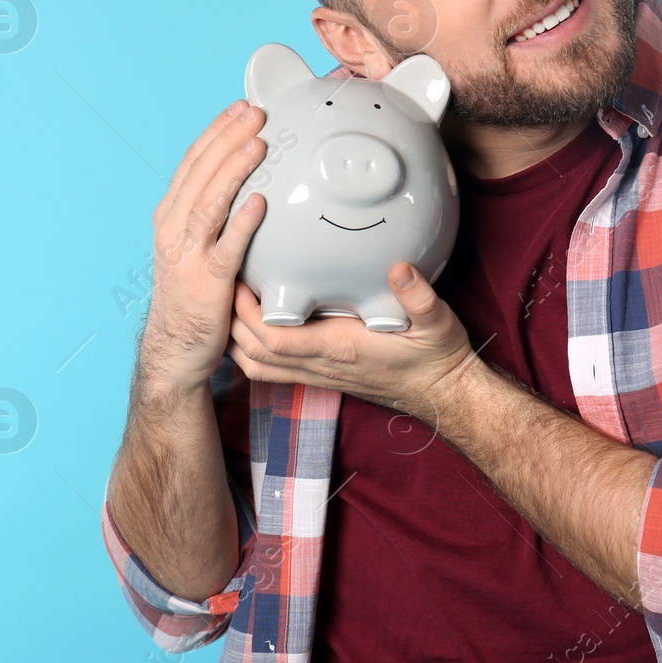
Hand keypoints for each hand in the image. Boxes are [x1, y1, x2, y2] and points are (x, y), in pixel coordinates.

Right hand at [139, 98, 269, 391]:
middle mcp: (173, 229)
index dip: (216, 132)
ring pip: (210, 203)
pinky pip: (227, 248)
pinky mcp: (207, 283)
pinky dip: (242, 223)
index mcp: (170, 216)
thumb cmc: (193, 294)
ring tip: (258, 144)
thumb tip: (250, 180)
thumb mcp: (195, 245)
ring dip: (233, 170)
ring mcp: (187, 255)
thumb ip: (214, 215)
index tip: (240, 107)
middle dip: (227, 139)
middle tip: (256, 113)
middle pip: (200, 174)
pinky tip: (260, 203)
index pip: (192, 163)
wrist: (175, 349)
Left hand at [226, 262, 477, 423]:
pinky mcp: (319, 375)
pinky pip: (270, 369)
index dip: (248, 313)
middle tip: (221, 281)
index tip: (238, 278)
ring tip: (225, 301)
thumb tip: (399, 269)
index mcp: (340, 349)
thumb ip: (419, 297)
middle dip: (229, 321)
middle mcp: (321, 365)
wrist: (440, 393)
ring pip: (257, 365)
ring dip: (234, 338)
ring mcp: (317, 374)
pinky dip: (249, 350)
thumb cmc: (434, 356)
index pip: (277, 338)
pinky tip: (247, 324)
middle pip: (254, 352)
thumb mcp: (437, 322)